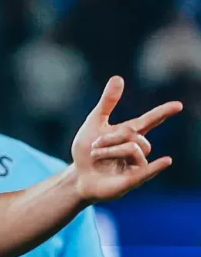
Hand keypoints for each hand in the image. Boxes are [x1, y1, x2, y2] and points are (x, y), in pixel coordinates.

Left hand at [71, 76, 180, 202]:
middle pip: (133, 134)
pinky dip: (156, 166)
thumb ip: (108, 102)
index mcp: (129, 134)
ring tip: (96, 156)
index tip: (178, 105)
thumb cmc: (86, 152)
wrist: (78, 176)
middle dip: (110, 137)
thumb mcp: (94, 123)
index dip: (163, 112)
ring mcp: (137, 163)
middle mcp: (137, 148)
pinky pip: (147, 169)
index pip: (150, 120)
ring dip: (110, 150)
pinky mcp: (134, 179)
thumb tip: (118, 77)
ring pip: (133, 149)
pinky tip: (167, 161)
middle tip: (94, 146)